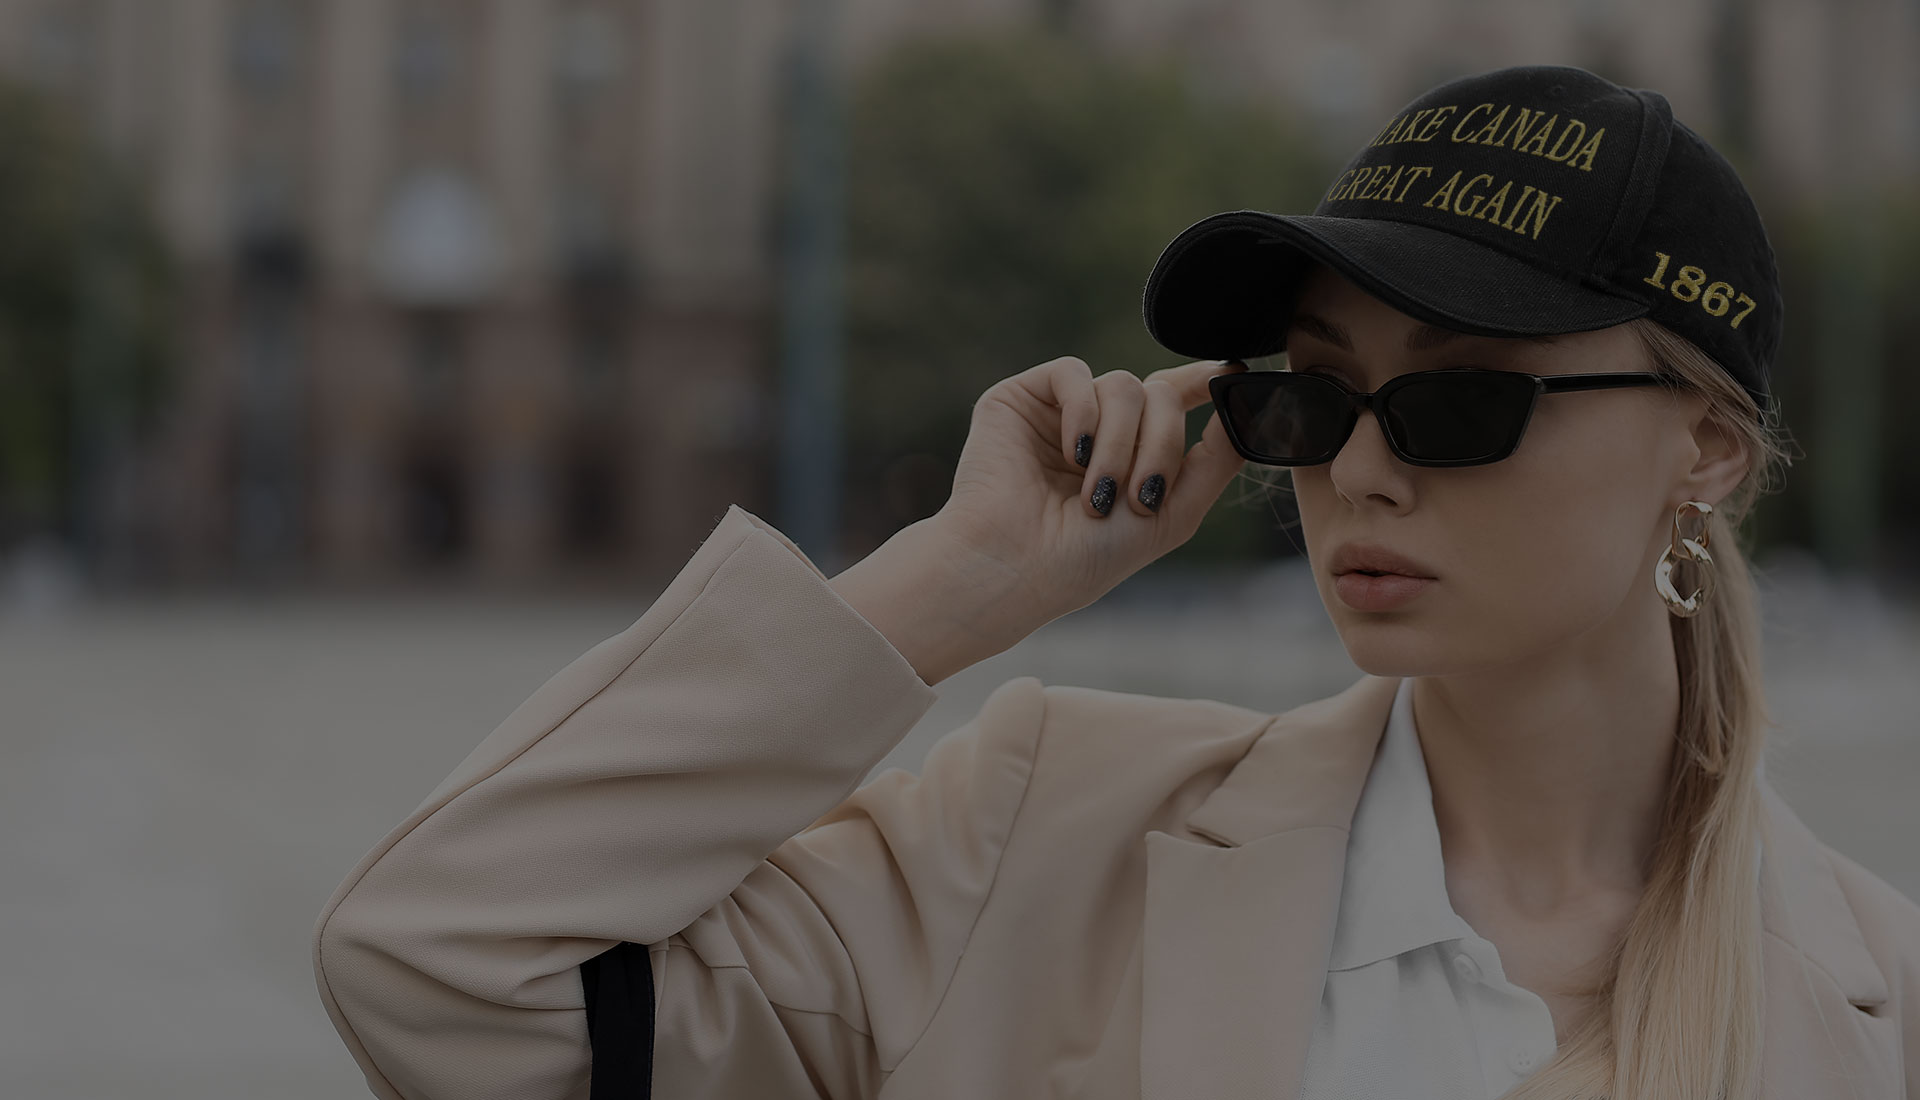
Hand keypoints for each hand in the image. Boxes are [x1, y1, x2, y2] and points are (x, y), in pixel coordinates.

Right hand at [929, 356, 1250, 631]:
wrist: (1017, 568)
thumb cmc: (1087, 557)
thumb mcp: (1173, 514)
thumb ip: (1217, 461)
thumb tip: (1244, 403)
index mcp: (1132, 451)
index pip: (1173, 398)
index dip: (1205, 381)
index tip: (1230, 372)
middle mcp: (1098, 426)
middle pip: (1159, 394)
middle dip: (1160, 445)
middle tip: (1138, 496)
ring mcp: (1059, 411)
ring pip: (1122, 385)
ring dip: (1120, 444)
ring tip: (1095, 494)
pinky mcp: (1021, 398)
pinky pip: (1074, 373)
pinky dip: (1083, 412)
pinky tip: (1072, 453)